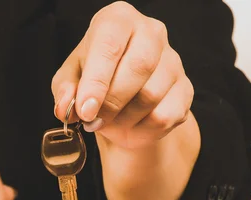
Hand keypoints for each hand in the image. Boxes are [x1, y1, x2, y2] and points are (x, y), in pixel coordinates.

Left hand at [52, 2, 193, 148]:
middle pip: (138, 67)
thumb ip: (65, 90)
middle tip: (93, 120)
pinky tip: (130, 123)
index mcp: (118, 20)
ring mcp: (173, 60)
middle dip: (111, 102)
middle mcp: (151, 32)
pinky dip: (141, 129)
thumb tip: (65, 107)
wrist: (123, 99)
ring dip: (123, 118)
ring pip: (151, 96)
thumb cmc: (94, 79)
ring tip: (109, 120)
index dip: (96, 81)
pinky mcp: (185, 89)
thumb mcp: (70, 79)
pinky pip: (164, 116)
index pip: (110, 45)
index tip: (85, 109)